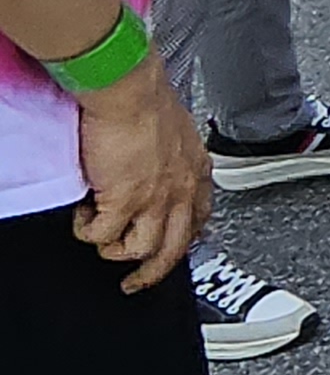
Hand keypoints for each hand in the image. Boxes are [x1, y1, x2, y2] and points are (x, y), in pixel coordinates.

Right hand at [70, 60, 210, 291]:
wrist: (129, 92)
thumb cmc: (147, 99)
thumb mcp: (176, 132)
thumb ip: (171, 155)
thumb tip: (159, 163)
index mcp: (196, 172)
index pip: (199, 219)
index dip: (184, 239)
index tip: (173, 248)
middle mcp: (181, 191)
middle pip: (174, 250)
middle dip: (153, 273)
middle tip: (135, 283)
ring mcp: (154, 200)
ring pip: (139, 250)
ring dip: (115, 249)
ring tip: (101, 237)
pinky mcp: (124, 202)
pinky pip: (103, 236)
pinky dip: (90, 232)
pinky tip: (85, 218)